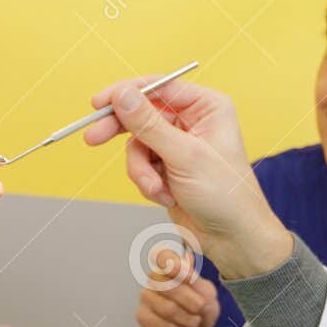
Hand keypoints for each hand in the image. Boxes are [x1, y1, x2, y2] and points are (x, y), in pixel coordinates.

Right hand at [84, 76, 293, 278]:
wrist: (231, 238)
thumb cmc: (225, 196)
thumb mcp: (185, 156)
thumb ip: (149, 125)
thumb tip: (123, 95)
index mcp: (208, 107)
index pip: (160, 87)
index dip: (127, 93)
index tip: (99, 103)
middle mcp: (194, 121)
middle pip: (142, 113)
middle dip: (122, 131)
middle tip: (94, 138)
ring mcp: (179, 144)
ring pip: (138, 144)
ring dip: (141, 169)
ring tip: (155, 188)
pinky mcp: (168, 166)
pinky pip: (142, 164)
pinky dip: (147, 181)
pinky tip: (165, 195)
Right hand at [136, 248, 219, 326]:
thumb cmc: (201, 309)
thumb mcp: (206, 293)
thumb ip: (195, 279)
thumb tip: (188, 258)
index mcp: (170, 266)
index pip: (163, 256)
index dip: (176, 267)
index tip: (191, 278)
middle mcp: (154, 278)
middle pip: (169, 287)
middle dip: (193, 303)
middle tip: (201, 310)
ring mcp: (145, 297)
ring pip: (168, 309)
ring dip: (189, 321)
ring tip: (195, 324)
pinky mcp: (142, 317)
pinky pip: (163, 326)